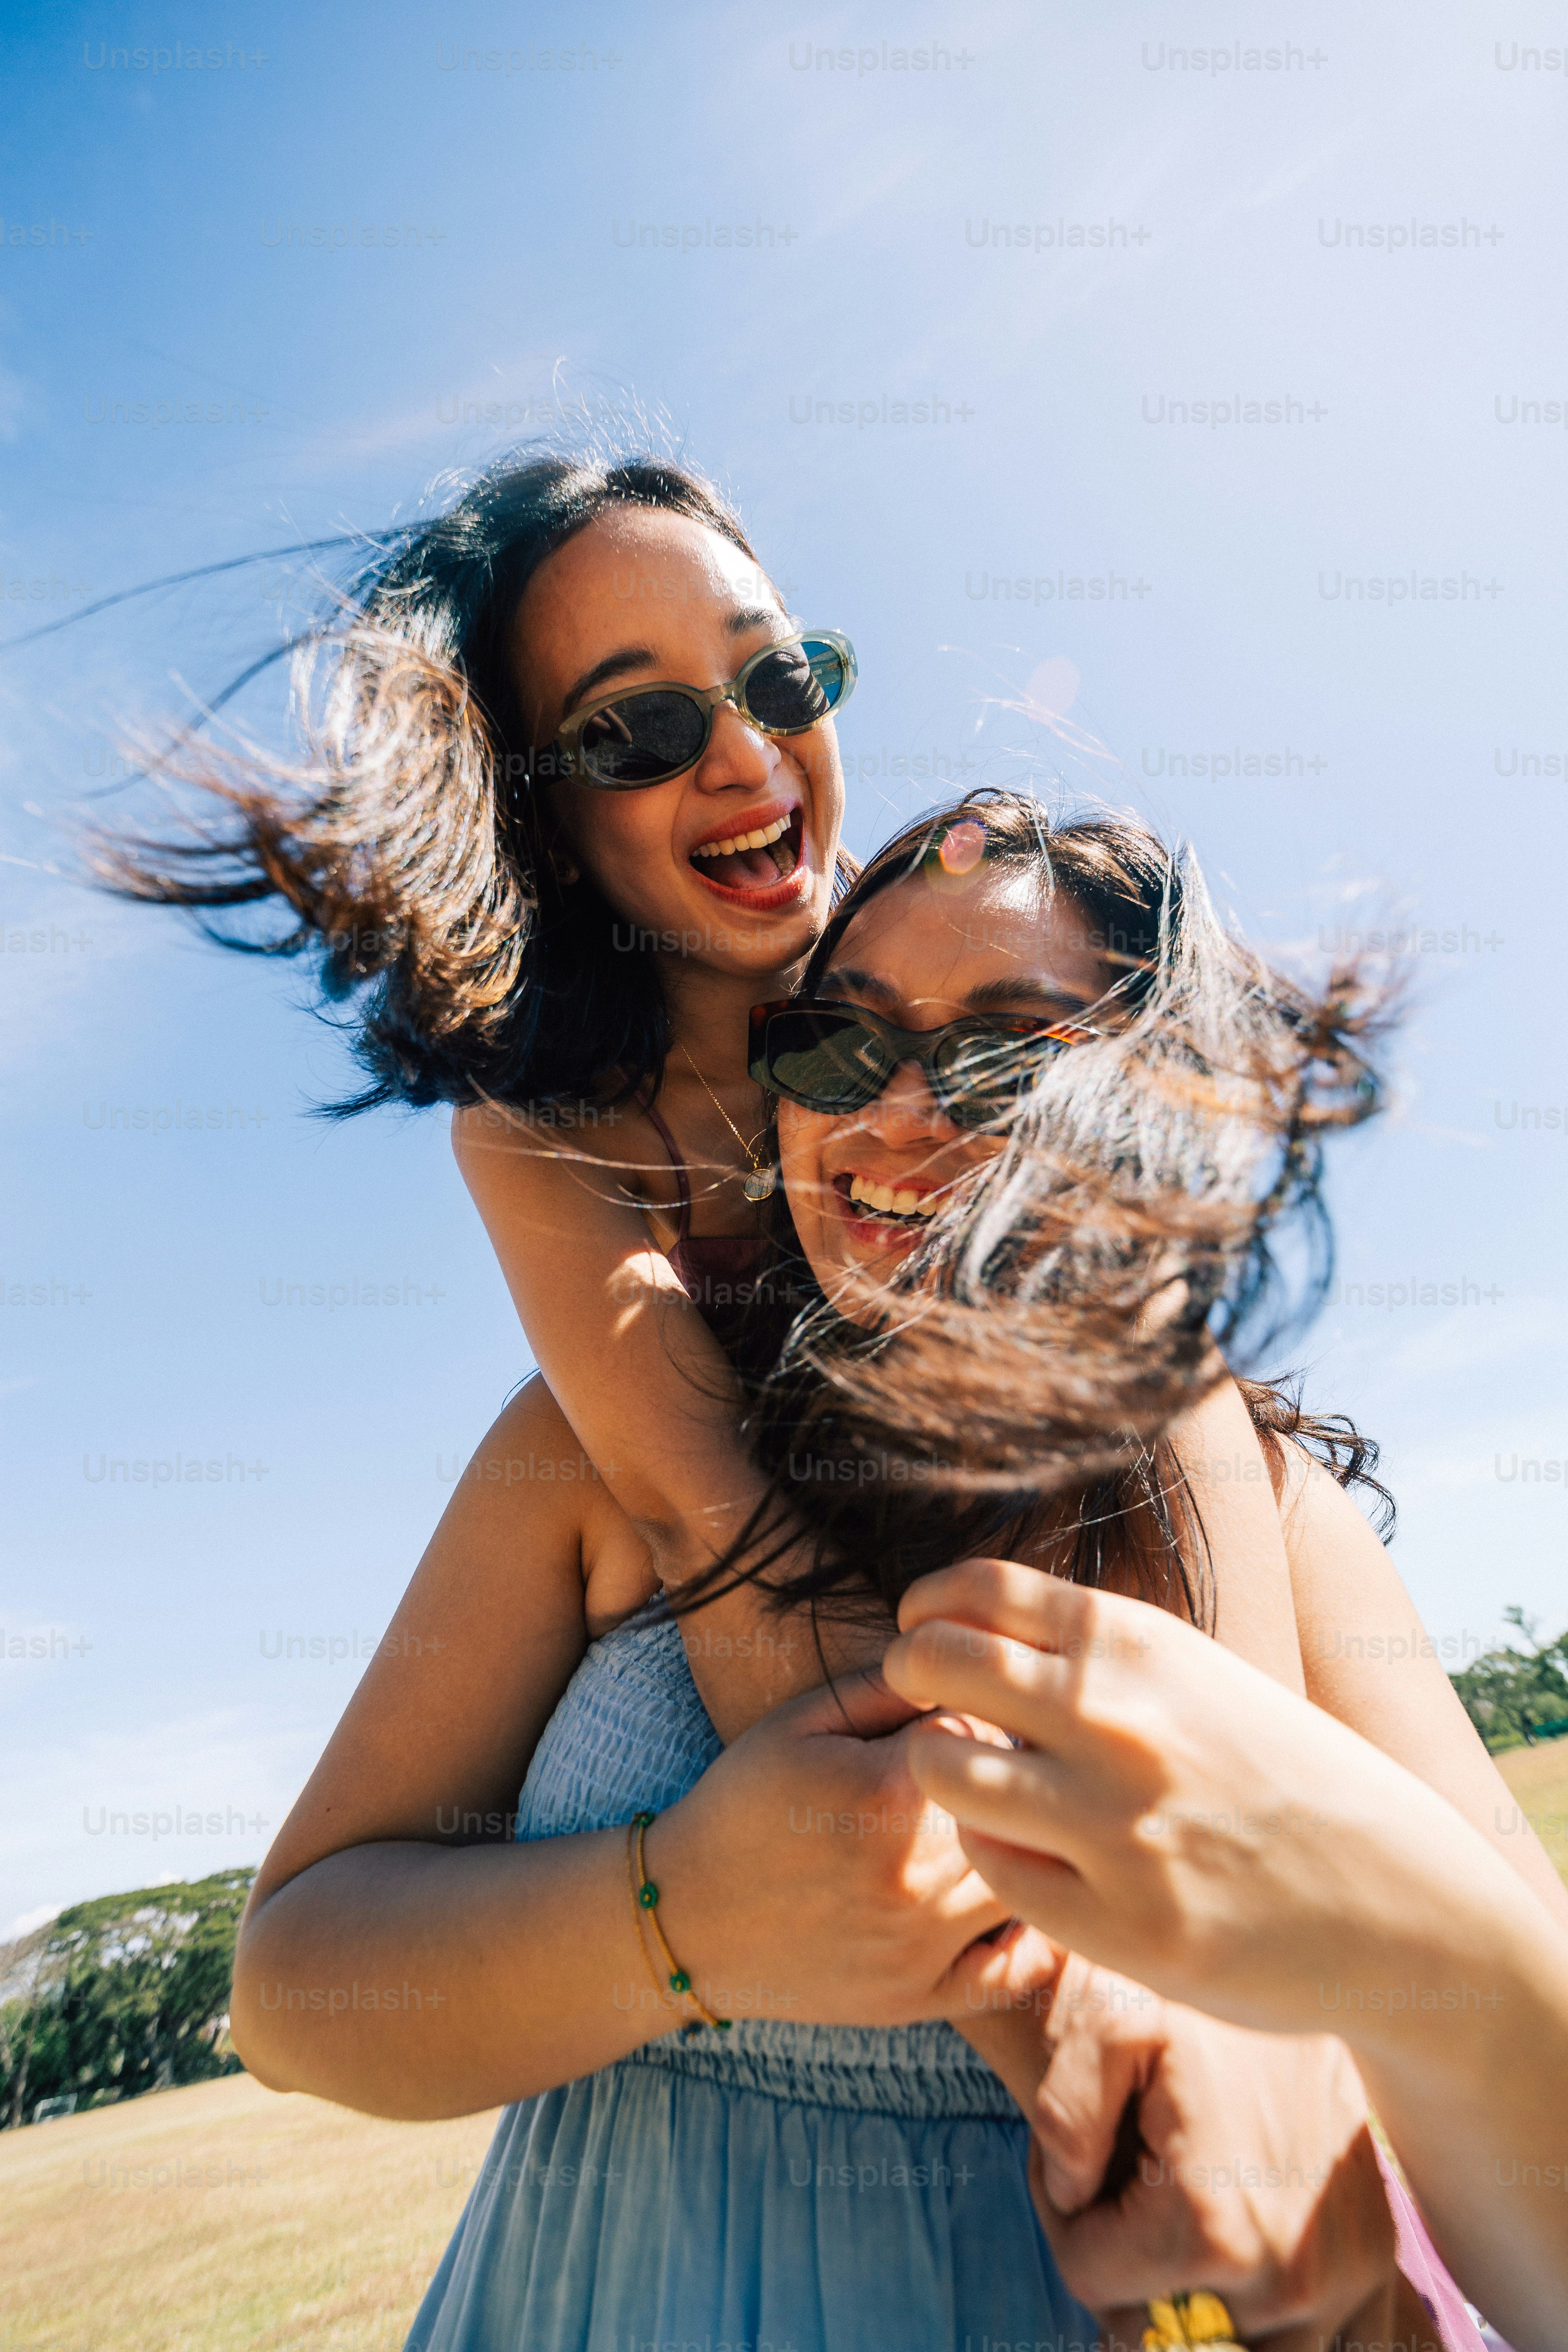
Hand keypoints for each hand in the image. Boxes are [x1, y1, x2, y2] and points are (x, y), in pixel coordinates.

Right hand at [650, 1664, 1059, 2027]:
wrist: (686, 1914)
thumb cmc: (745, 1801)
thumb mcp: (801, 1721)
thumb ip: (889, 1687)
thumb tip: (969, 1669)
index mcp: (891, 1794)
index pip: (994, 1732)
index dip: (983, 1717)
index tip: (962, 1718)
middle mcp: (918, 1875)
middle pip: (1023, 1808)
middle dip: (1012, 1781)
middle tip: (984, 1772)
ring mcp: (922, 1944)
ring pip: (1030, 1882)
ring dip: (1025, 1848)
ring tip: (997, 1827)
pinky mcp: (919, 1997)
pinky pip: (1015, 1972)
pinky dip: (1030, 1937)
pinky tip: (1015, 1902)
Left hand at [882, 1558, 1477, 2039]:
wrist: (1397, 1898)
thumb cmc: (1277, 1774)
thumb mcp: (1195, 1678)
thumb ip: (1096, 1654)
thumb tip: (975, 1630)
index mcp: (1139, 1646)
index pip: (978, 1589)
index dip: (929, 1607)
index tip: (922, 1628)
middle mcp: (1118, 1722)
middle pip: (938, 1662)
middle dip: (911, 1674)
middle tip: (921, 1700)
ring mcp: (1114, 1827)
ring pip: (942, 1769)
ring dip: (938, 1768)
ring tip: (970, 1777)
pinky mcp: (1116, 1924)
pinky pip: (992, 1865)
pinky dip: (993, 1851)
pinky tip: (1027, 1848)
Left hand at [1029, 1954, 1399, 2347]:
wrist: (1330, 1970)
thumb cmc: (1212, 1999)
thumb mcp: (1113, 2018)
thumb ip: (1063, 2111)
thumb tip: (1075, 2195)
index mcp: (1213, 2232)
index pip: (1090, 2279)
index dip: (1067, 2212)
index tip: (1086, 2156)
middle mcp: (1288, 2282)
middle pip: (1154, 2323)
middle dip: (1127, 2255)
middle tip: (1137, 2171)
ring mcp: (1340, 2287)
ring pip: (1225, 2340)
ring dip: (1191, 2285)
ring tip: (1189, 2195)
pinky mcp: (1372, 2272)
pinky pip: (1309, 2341)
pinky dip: (1262, 2314)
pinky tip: (1245, 2252)